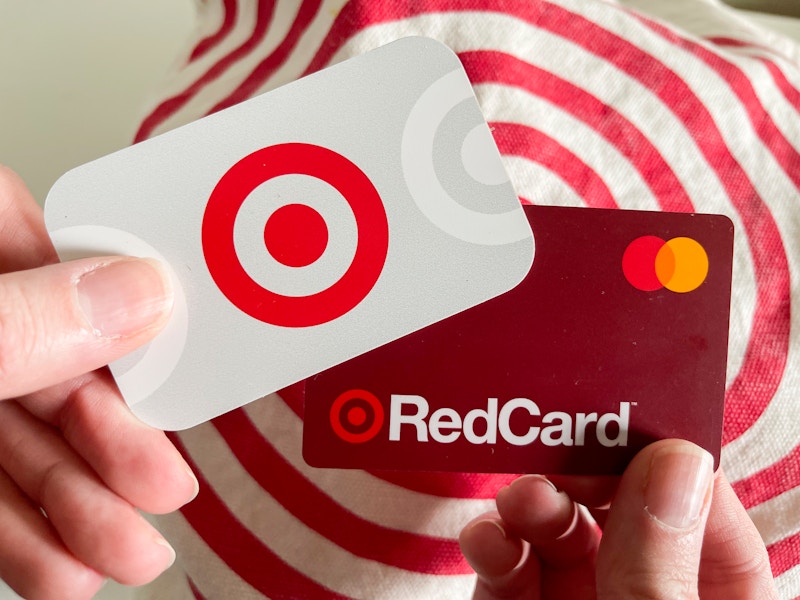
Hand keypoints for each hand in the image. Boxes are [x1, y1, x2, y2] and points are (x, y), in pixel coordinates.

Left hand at [0, 166, 197, 598]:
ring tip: (125, 553)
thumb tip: (141, 294)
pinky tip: (62, 570)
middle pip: (50, 360)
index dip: (116, 293)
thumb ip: (20, 322)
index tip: (171, 347)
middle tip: (163, 484)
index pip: (39, 241)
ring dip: (78, 506)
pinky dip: (23, 537)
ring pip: (20, 440)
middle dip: (110, 440)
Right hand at [459, 439, 777, 598]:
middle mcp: (649, 597)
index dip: (673, 465)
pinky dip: (494, 547)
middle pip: (622, 516)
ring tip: (522, 499)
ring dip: (534, 505)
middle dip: (587, 476)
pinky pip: (510, 571)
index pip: (709, 520)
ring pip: (560, 537)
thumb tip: (674, 465)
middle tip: (560, 447)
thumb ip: (660, 572)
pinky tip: (489, 541)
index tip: (630, 423)